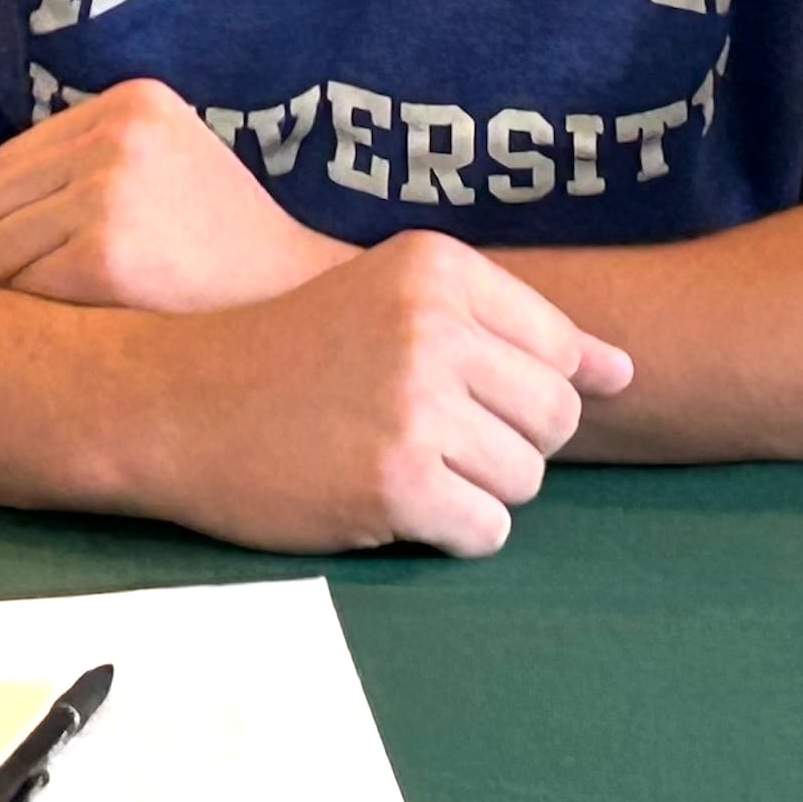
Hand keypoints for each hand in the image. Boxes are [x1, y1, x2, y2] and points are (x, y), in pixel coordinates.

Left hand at [0, 79, 349, 313]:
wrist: (291, 295)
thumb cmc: (217, 239)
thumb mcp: (166, 156)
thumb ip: (84, 157)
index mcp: (131, 100)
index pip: (8, 158)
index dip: (24, 213)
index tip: (66, 244)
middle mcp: (116, 136)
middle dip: (7, 246)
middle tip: (59, 280)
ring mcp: (108, 194)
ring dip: (17, 283)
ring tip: (76, 298)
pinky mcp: (101, 257)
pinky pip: (15, 287)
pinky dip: (36, 311)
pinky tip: (86, 318)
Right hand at [123, 233, 631, 556]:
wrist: (175, 401)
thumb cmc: (290, 355)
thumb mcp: (396, 303)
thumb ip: (513, 330)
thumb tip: (627, 372)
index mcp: (440, 267)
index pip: (560, 350)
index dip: (519, 391)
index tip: (457, 398)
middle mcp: (436, 324)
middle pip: (554, 419)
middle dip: (503, 445)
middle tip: (421, 437)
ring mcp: (417, 403)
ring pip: (526, 479)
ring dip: (474, 491)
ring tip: (397, 463)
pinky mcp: (397, 481)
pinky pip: (485, 531)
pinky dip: (448, 534)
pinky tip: (389, 504)